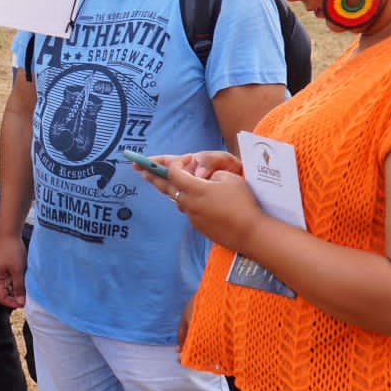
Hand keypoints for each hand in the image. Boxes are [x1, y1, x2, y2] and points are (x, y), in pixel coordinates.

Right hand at [0, 235, 27, 309]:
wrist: (10, 234)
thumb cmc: (12, 251)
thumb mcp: (17, 271)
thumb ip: (19, 287)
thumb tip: (21, 302)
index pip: (1, 297)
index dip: (12, 302)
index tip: (24, 304)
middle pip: (4, 293)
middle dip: (15, 297)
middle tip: (28, 299)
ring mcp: (1, 273)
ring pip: (9, 287)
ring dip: (17, 290)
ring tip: (28, 291)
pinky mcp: (6, 268)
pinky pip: (11, 280)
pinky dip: (18, 283)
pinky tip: (26, 282)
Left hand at [145, 155, 264, 254]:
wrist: (250, 233)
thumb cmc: (242, 203)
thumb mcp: (229, 178)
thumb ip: (210, 174)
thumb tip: (201, 177)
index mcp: (195, 189)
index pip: (174, 172)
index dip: (177, 162)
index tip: (186, 157)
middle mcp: (188, 203)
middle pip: (166, 187)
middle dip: (153, 176)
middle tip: (141, 169)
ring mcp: (192, 216)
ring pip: (175, 199)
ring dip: (167, 188)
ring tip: (157, 181)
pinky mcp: (198, 225)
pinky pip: (186, 208)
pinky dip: (182, 199)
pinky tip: (183, 195)